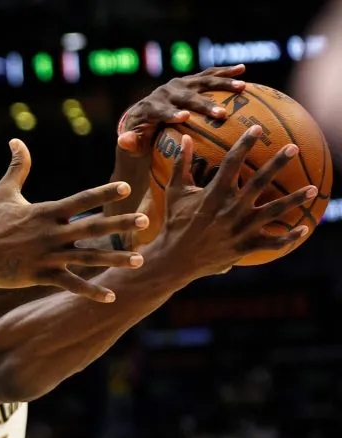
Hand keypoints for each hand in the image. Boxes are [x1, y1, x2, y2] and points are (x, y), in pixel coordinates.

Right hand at [0, 139, 149, 302]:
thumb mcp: (3, 191)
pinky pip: (71, 284)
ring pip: (87, 257)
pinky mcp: (39, 275)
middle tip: (145, 220)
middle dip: (120, 223)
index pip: (80, 200)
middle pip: (92, 227)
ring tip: (138, 260)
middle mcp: (51, 233)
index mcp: (45, 212)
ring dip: (114, 258)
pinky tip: (111, 296)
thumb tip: (17, 140)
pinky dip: (91, 291)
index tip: (126, 189)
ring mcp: (47, 256)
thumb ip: (17, 167)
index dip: (104, 194)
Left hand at [117, 64, 247, 155]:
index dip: (171, 113)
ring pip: (202, 82)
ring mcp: (179, 84)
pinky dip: (226, 72)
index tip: (184, 117)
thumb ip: (129, 142)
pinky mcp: (190, 81)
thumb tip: (124, 141)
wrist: (143, 114)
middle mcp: (166, 92)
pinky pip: (210, 75)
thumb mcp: (132, 141)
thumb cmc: (140, 134)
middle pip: (186, 98)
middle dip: (203, 106)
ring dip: (223, 84)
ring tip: (242, 86)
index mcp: (152, 108)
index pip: (161, 111)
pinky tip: (243, 69)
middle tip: (221, 115)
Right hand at [149, 125, 315, 277]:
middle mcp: (231, 208)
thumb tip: (184, 138)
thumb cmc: (175, 222)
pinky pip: (272, 242)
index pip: (233, 161)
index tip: (257, 128)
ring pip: (274, 211)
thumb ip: (181, 164)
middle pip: (260, 181)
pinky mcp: (245, 246)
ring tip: (312, 188)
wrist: (176, 258)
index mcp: (215, 193)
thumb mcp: (175, 192)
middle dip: (278, 162)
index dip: (245, 143)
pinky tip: (304, 229)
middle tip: (293, 147)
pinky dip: (289, 238)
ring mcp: (241, 228)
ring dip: (294, 199)